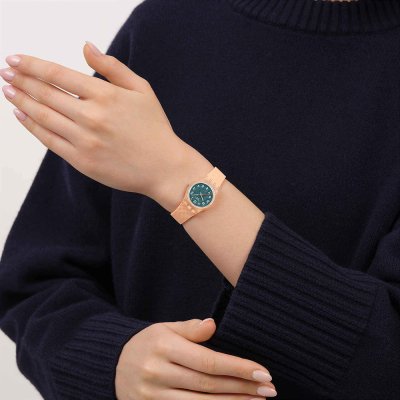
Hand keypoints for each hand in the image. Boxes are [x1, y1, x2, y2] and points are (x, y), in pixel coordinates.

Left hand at [0, 42, 189, 198]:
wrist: (163, 167)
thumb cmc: (155, 128)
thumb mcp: (142, 90)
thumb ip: (112, 67)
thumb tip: (85, 47)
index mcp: (105, 95)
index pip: (58, 74)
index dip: (32, 65)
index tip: (15, 59)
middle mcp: (91, 116)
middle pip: (45, 93)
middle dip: (21, 80)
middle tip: (5, 72)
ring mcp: (84, 140)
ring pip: (43, 116)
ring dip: (21, 100)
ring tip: (8, 90)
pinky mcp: (82, 161)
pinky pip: (49, 140)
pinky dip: (32, 126)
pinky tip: (21, 114)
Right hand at [115, 318, 276, 399]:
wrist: (113, 364)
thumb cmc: (148, 343)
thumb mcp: (165, 328)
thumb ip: (189, 328)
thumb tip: (213, 325)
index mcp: (164, 347)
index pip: (209, 361)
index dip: (238, 367)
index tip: (263, 372)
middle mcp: (159, 373)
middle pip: (209, 386)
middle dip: (242, 388)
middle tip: (269, 389)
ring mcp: (153, 396)